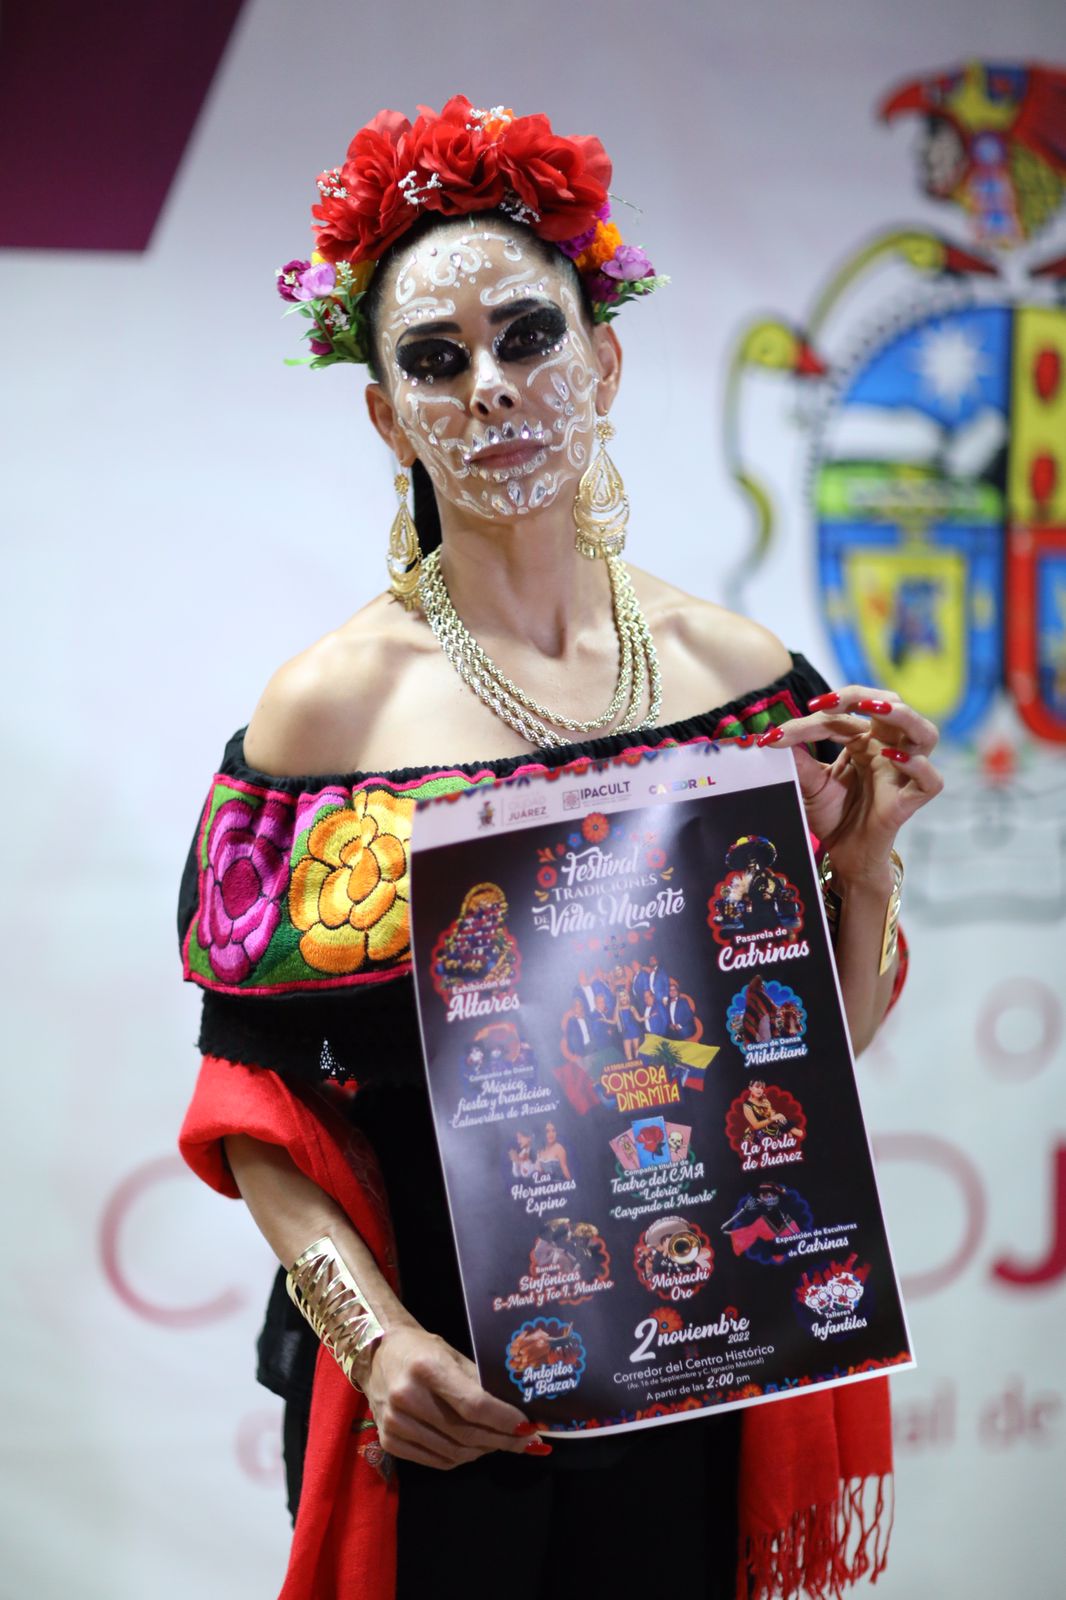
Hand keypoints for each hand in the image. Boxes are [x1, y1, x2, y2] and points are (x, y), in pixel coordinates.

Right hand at [363, 1323, 547, 1468]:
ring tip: (502, 1442)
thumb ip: (479, 1382)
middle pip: (466, 1432)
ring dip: (484, 1451)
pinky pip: (436, 1461)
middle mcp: (406, 1397)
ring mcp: (395, 1423)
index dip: (505, 1420)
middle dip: (502, 1440)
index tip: (529, 1427)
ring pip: (454, 1452)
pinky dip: (461, 1458)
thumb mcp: (451, 1355)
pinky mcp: (389, 1442)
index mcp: (426, 1368)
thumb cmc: (421, 1350)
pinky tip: (475, 1448)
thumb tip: (518, 1409)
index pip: (474, 1404)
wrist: (375, 1355)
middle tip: (527, 1441)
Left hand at [757, 685, 942, 881]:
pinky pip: (929, 779)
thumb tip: (772, 737)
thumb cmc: (833, 815)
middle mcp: (888, 750)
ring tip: (876, 710)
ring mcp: (903, 774)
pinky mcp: (909, 800)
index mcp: (865, 741)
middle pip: (893, 707)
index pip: (845, 716)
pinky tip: (893, 757)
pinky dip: (916, 765)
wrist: (844, 855)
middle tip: (829, 702)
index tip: (778, 734)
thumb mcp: (810, 785)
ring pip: (925, 734)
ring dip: (904, 716)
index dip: (816, 717)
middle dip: (863, 697)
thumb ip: (799, 762)